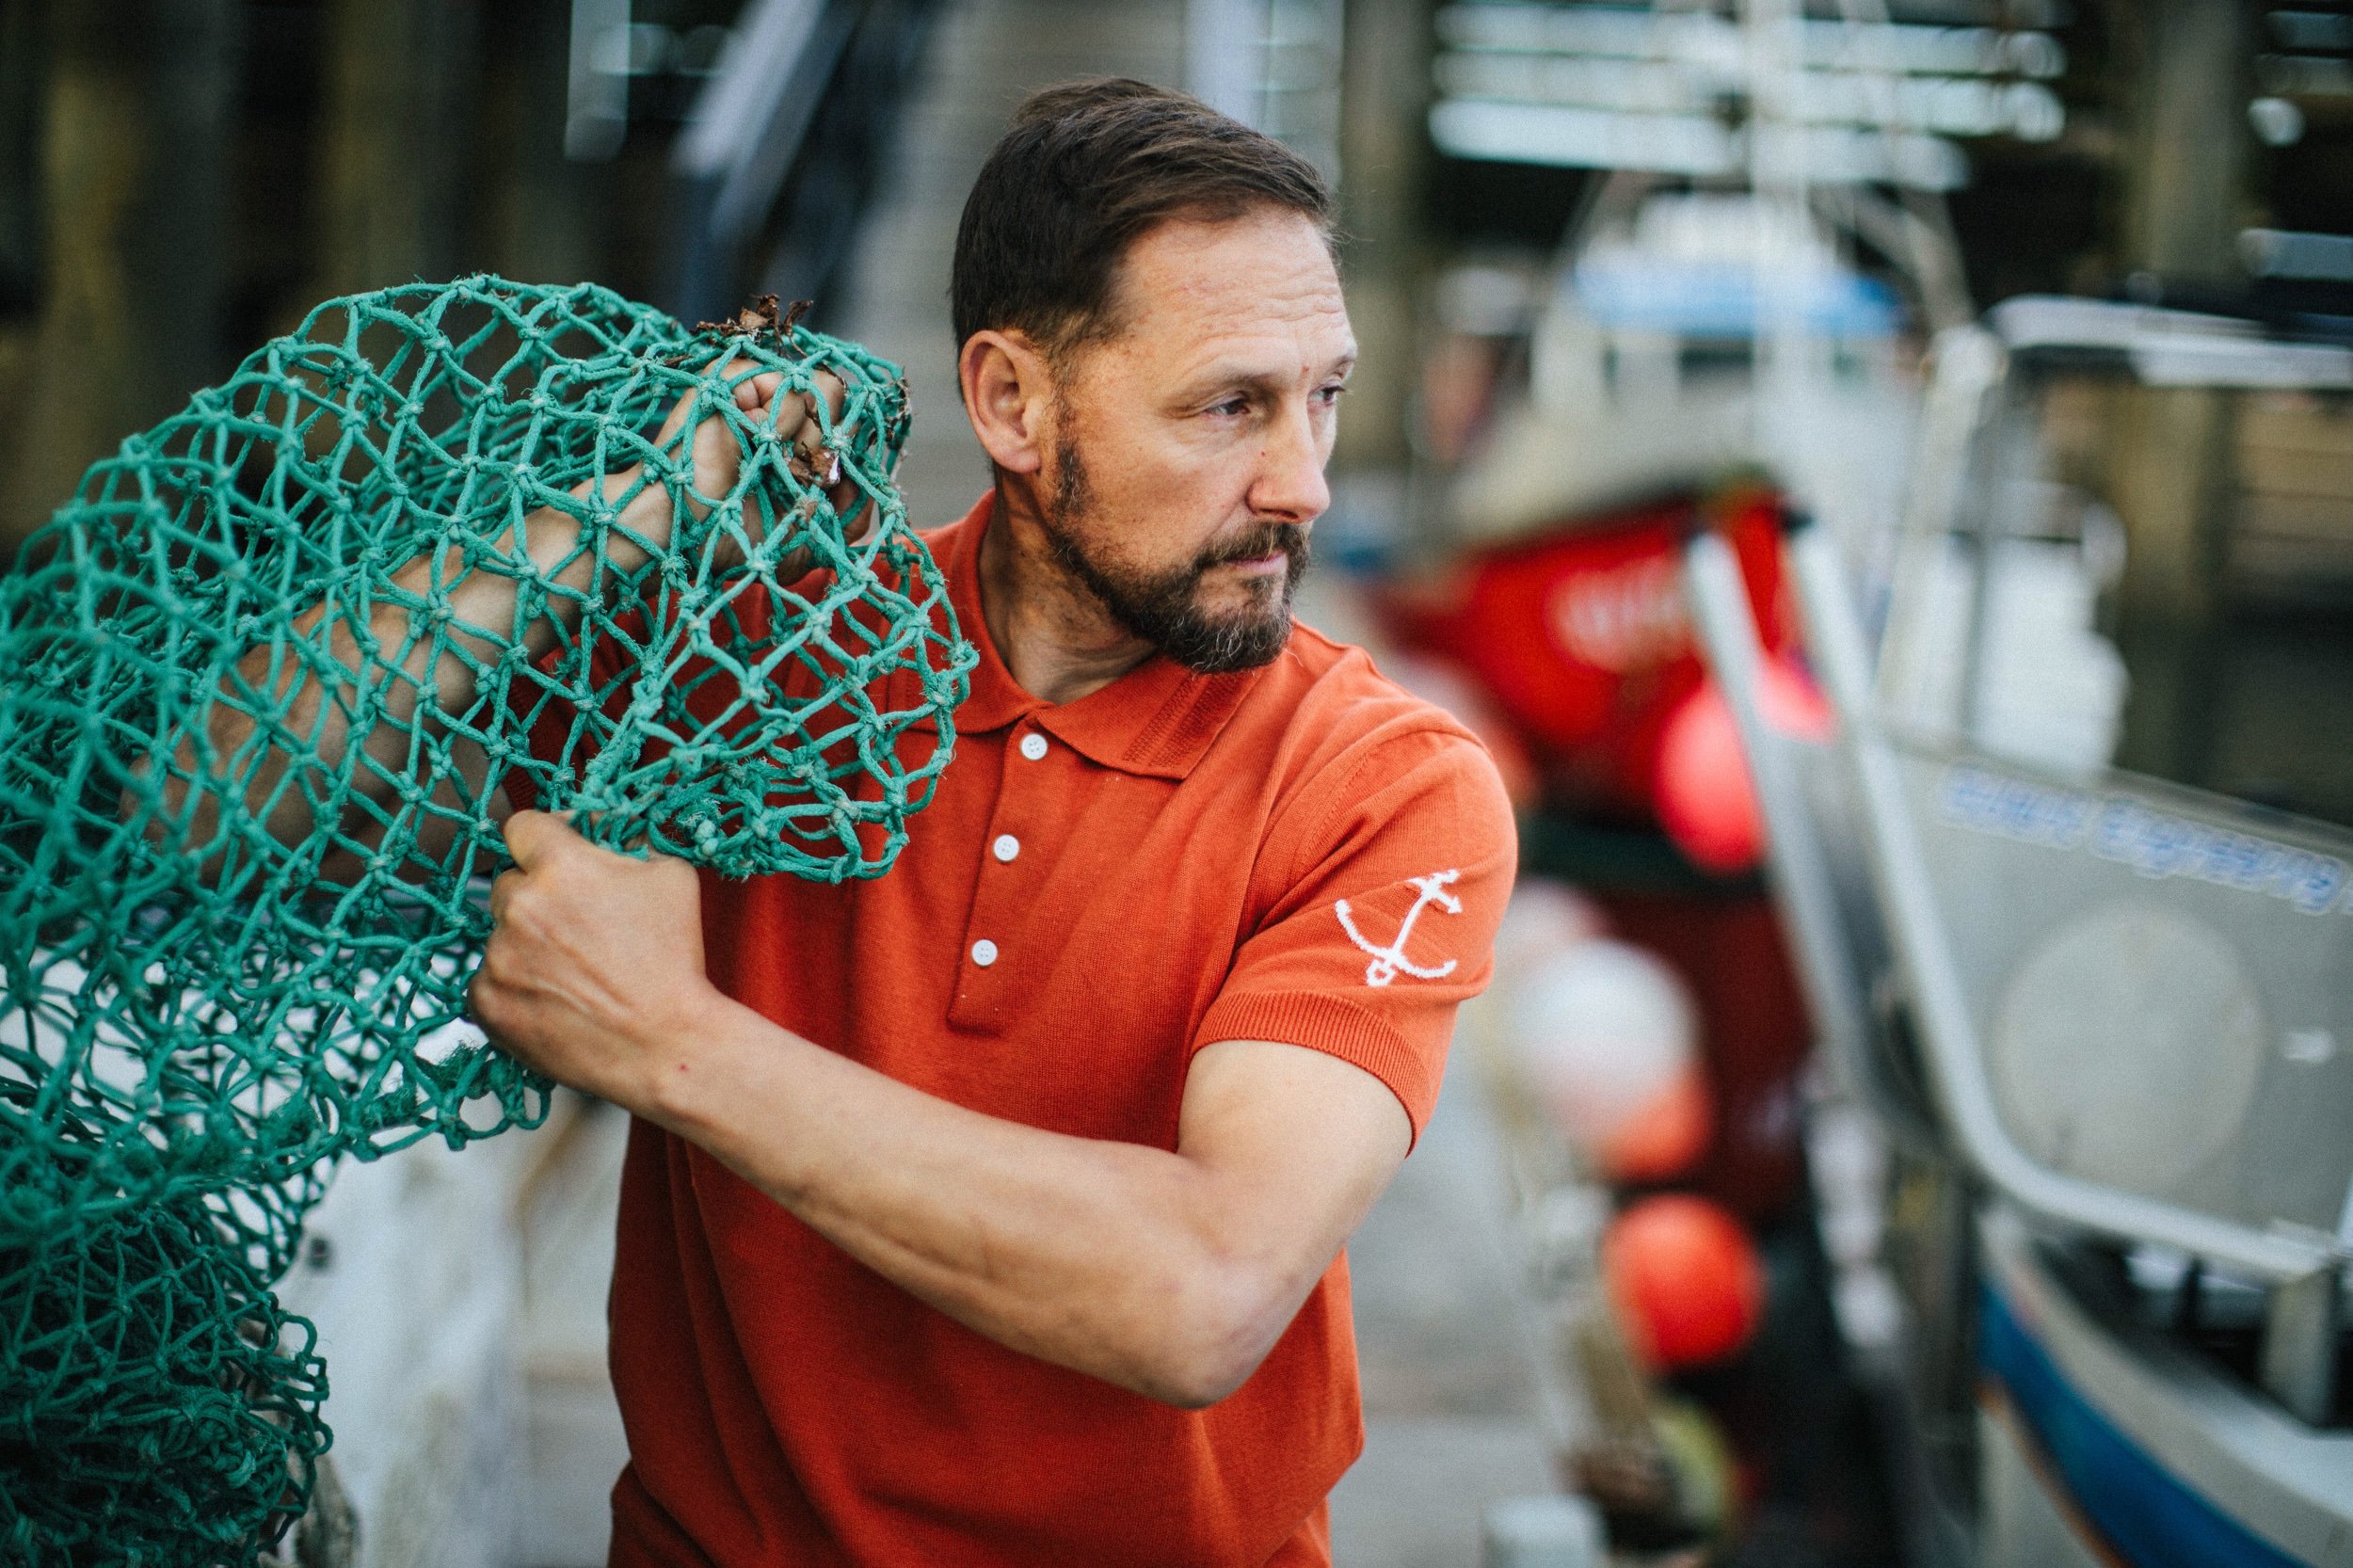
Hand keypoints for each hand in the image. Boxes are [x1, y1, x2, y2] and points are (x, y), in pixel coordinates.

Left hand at [469, 810, 724, 1114]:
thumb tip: (599, 830)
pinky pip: (487, 978)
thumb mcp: (672, 877)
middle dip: (537, 896)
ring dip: (527, 943)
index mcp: (561, 867)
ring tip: (573, 973)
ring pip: (500, 933)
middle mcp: (520, 906)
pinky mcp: (486, 1002)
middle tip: (576, 926)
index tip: (558, 856)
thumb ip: (627, 842)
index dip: (544, 839)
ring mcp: (497, 957)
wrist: (664, 1045)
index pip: (523, 826)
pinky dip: (514, 985)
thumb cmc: (673, 961)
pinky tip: (554, 998)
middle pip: (508, 881)